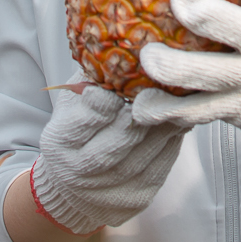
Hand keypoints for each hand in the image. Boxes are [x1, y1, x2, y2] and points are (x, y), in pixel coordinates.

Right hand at [29, 78, 189, 234]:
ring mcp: (110, 189)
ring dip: (168, 121)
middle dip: (148, 108)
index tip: (130, 76)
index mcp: (60, 141)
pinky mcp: (136, 198)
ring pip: (149, 150)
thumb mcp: (70, 104)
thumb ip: (90, 78)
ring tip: (180, 97)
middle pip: (124, 136)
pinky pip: (163, 163)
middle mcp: (81, 170)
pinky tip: (179, 120)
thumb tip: (120, 43)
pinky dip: (174, 139)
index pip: (92, 114)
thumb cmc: (75, 133)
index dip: (115, 94)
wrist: (71, 191)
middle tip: (166, 84)